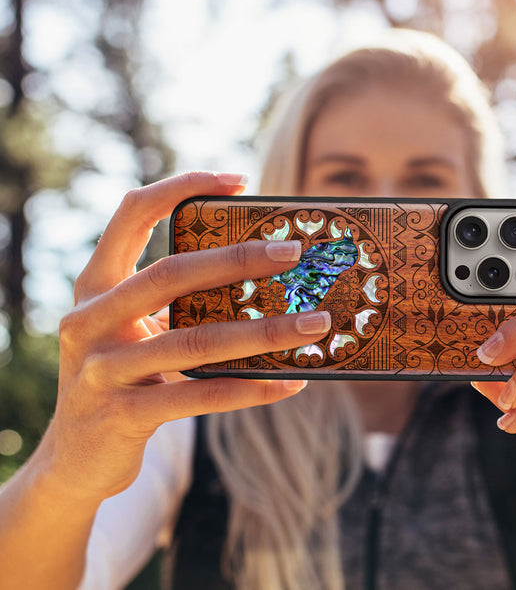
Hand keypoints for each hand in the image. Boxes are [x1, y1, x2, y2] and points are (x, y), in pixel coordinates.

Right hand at [42, 172, 330, 504]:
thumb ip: (175, 302)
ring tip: (316, 324)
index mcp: (96, 286)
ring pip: (196, 341)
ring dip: (265, 332)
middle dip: (239, 259)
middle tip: (295, 251)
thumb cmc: (122, 377)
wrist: (75, 459)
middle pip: (171, 273)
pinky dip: (252, 388)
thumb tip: (262, 277)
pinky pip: (201, 395)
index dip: (182, 187)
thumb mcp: (135, 331)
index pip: (132, 214)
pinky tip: (292, 382)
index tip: (239, 180)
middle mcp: (90, 320)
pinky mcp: (122, 415)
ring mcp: (102, 369)